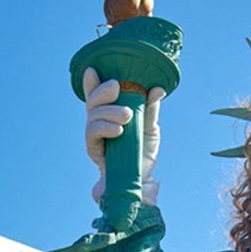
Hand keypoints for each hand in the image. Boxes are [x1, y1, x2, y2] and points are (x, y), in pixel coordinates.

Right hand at [83, 67, 164, 205]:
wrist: (139, 182)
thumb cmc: (142, 155)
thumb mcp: (150, 130)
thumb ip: (151, 110)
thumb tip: (158, 89)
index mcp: (110, 114)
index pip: (98, 96)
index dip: (92, 83)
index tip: (92, 69)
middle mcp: (99, 123)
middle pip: (92, 101)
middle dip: (101, 91)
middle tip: (116, 87)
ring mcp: (95, 136)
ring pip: (93, 115)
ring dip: (109, 111)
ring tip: (128, 116)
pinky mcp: (93, 150)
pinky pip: (93, 133)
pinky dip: (105, 128)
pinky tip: (118, 130)